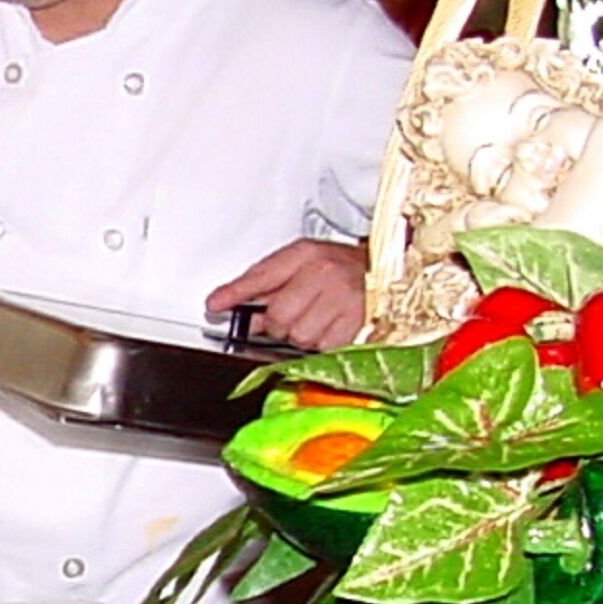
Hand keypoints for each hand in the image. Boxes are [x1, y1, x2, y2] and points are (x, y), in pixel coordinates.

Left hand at [206, 240, 366, 350]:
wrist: (387, 271)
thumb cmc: (342, 267)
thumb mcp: (303, 263)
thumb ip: (266, 285)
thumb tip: (233, 309)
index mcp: (306, 255)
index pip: (261, 276)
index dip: (235, 293)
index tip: (215, 305)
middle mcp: (324, 274)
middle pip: (278, 317)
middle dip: (279, 323)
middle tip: (296, 313)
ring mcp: (342, 299)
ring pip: (299, 336)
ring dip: (303, 335)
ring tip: (318, 318)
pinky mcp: (357, 323)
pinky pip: (323, 348)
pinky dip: (323, 344)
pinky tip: (332, 327)